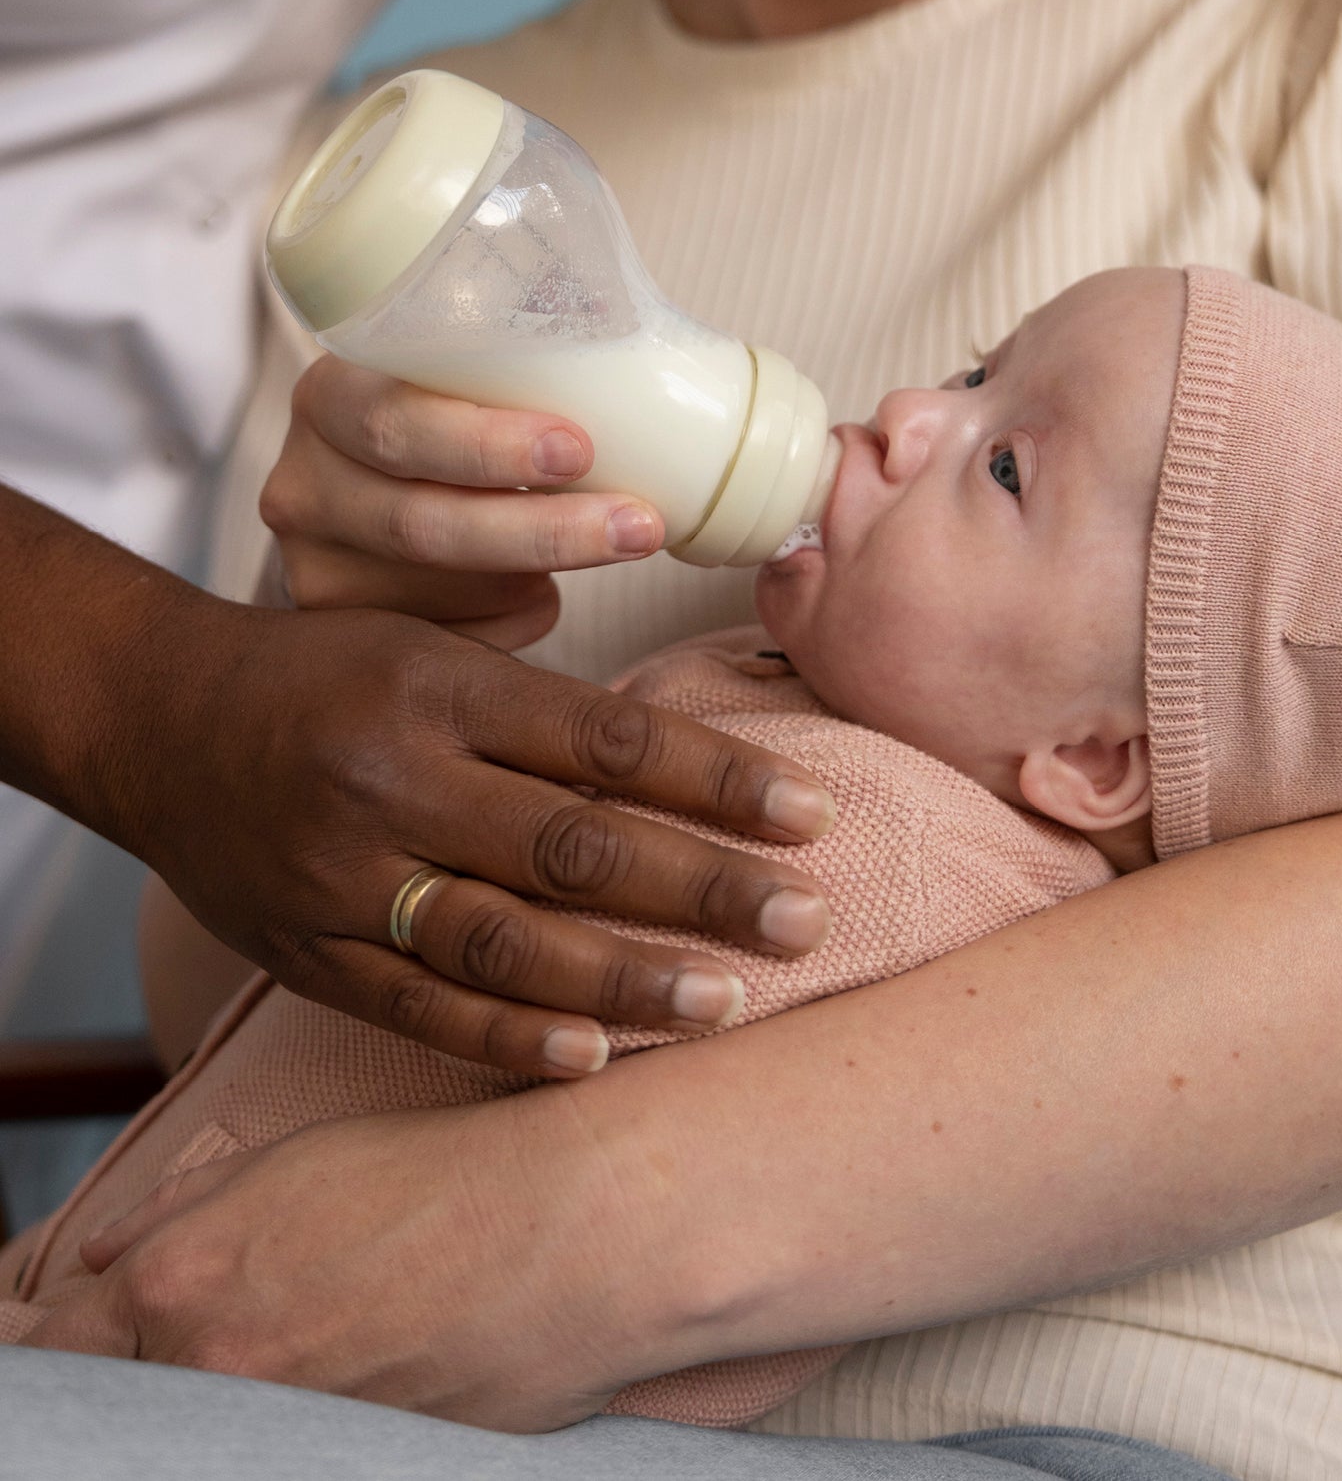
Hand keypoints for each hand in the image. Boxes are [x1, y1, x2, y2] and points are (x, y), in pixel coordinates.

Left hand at [24, 1102, 651, 1431]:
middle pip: (133, 1403)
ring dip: (242, 1395)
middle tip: (252, 1324)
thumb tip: (99, 1257)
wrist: (570, 1229)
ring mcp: (286, 1434)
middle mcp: (212, 1375)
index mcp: (179, 1284)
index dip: (64, 1345)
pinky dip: (313, 1415)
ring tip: (331, 1330)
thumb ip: (182, 1213)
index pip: (60, 1349)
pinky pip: (299, 1446)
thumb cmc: (442, 1174)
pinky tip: (373, 1362)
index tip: (83, 1338)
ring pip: (217, 1429)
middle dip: (162, 1367)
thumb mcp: (299, 1160)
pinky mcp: (357, 1465)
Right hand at [111, 591, 834, 1073]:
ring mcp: (347, 877)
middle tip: (805, 920)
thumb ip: (543, 711)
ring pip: (507, 940)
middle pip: (574, 846)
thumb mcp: (433, 652)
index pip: (608, 738)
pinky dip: (510, 1036)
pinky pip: (421, 1007)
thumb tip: (685, 767)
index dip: (720, 780)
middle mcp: (395, 781)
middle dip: (701, 888)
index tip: (814, 814)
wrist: (160, 721)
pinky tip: (595, 1057)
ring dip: (626, 979)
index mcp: (440, 691)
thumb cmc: (328, 678)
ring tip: (727, 1000)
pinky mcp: (311, 953)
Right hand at [261, 356, 665, 643]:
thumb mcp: (452, 371)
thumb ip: (514, 360)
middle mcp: (305, 489)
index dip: (486, 445)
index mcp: (329, 400)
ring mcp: (317, 570)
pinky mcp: (348, 634)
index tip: (578, 449)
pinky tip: (542, 591)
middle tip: (636, 524)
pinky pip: (453, 641)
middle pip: (424, 525)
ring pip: (446, 594)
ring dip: (541, 577)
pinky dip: (516, 617)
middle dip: (543, 530)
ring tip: (615, 542)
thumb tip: (632, 342)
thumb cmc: (441, 417)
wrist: (374, 487)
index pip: (395, 424)